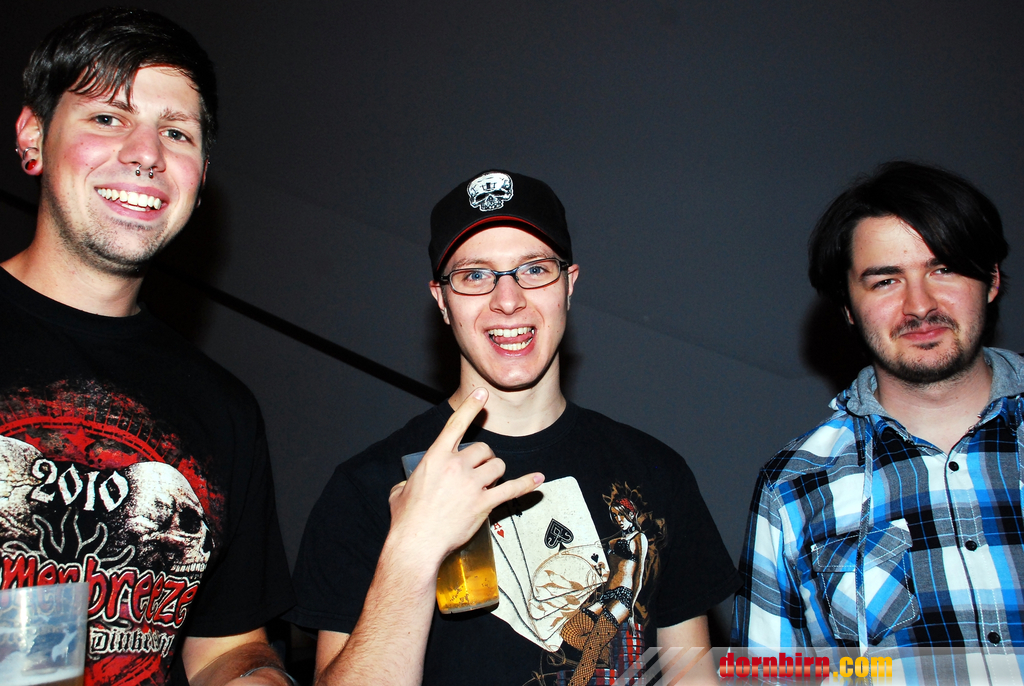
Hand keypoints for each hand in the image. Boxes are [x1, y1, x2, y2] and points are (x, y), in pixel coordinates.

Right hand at [387, 387, 543, 565]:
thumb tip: (406, 486)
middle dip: (484, 459)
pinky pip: (511, 489)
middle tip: (478, 472)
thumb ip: (407, 482)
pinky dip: (526, 484)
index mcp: (435, 458)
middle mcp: (455, 467)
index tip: (482, 393)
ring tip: (488, 484)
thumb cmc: (406, 520)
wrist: (416, 544)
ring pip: (497, 466)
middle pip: (483, 449)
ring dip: (496, 473)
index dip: (470, 407)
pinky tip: (537, 479)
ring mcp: (471, 485)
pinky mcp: (484, 503)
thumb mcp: (399, 492)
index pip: (456, 425)